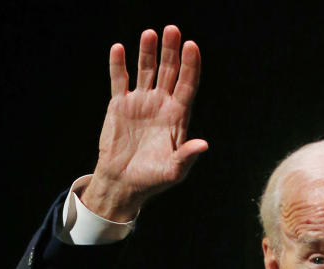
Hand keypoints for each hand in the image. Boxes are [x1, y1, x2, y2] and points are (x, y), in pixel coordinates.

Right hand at [81, 26, 207, 221]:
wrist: (123, 183)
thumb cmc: (152, 179)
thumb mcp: (173, 171)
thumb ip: (187, 155)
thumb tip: (204, 144)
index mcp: (177, 117)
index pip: (187, 85)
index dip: (190, 66)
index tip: (191, 46)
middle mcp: (161, 104)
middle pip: (169, 71)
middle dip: (171, 51)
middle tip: (172, 30)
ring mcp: (140, 102)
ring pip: (146, 69)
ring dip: (148, 52)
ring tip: (149, 34)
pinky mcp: (120, 104)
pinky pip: (119, 79)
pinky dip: (118, 64)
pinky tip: (119, 49)